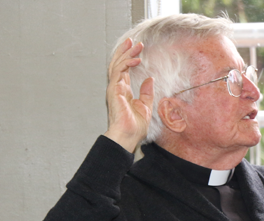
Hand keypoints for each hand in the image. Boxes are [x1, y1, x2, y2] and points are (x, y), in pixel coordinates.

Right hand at [104, 38, 154, 152]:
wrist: (128, 136)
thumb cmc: (134, 127)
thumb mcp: (145, 107)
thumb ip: (146, 93)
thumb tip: (149, 79)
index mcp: (123, 91)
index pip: (124, 70)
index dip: (129, 58)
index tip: (137, 49)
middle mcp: (117, 88)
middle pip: (118, 64)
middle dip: (125, 51)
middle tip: (134, 41)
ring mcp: (114, 88)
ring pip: (117, 65)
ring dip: (126, 53)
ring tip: (136, 45)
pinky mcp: (114, 90)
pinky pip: (118, 72)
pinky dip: (126, 63)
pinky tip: (136, 59)